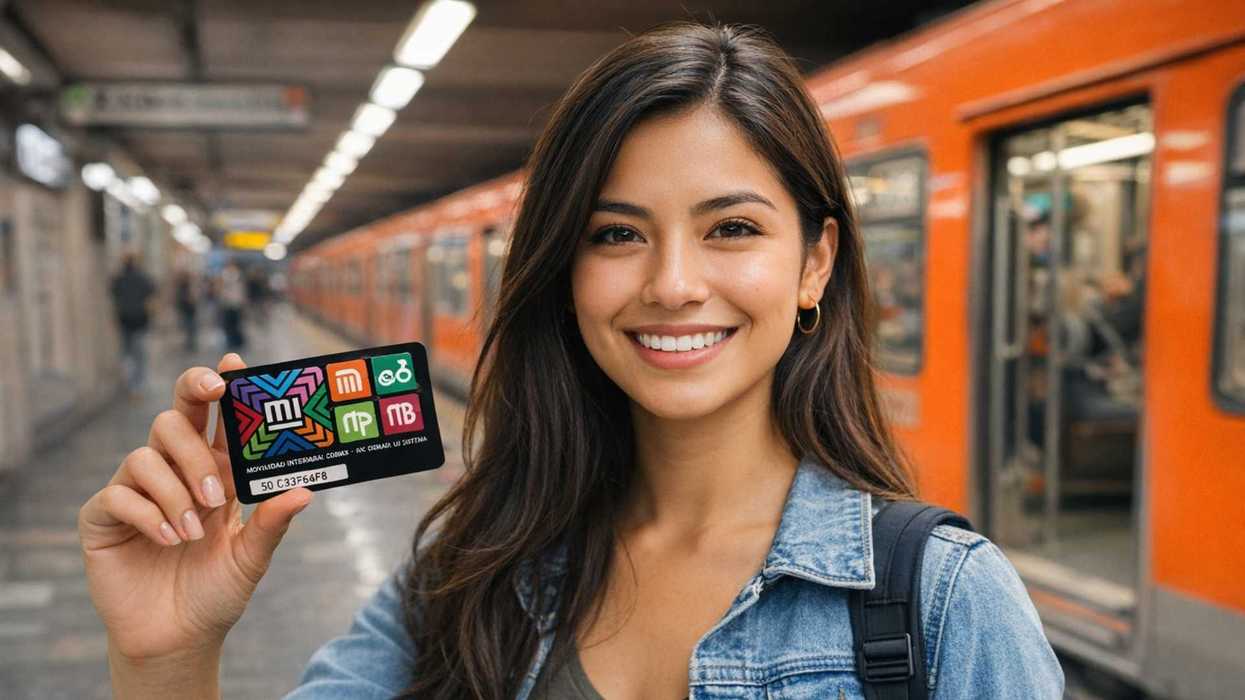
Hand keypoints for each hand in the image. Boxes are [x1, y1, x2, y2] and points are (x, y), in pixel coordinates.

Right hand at [78, 353, 311, 667]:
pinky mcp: (105, 517)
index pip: (213, 417)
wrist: (180, 637)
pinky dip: (150, 514)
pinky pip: (119, 494)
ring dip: (178, 488)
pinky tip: (172, 540)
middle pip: (173, 416)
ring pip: (146, 453)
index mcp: (213, 471)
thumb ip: (273, 522)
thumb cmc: (218, 590)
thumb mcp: (253, 557)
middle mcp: (174, 472)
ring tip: (198, 528)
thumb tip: (304, 490)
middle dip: (193, 417)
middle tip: (217, 442)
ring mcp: (136, 491)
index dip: (219, 386)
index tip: (233, 368)